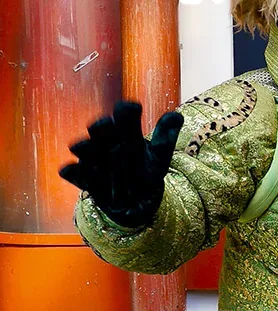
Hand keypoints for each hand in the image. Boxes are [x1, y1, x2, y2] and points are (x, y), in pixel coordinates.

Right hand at [60, 101, 182, 227]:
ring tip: (82, 146)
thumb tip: (177, 116)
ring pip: (87, 151)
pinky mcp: (86, 180)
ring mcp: (94, 160)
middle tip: (104, 125)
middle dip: (102, 128)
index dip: (127, 113)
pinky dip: (72, 173)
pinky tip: (67, 170)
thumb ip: (165, 139)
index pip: (124, 116)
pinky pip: (76, 176)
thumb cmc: (146, 172)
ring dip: (85, 149)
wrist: (135, 201)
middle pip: (102, 130)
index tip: (133, 108)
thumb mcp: (159, 157)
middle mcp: (107, 142)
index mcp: (125, 132)